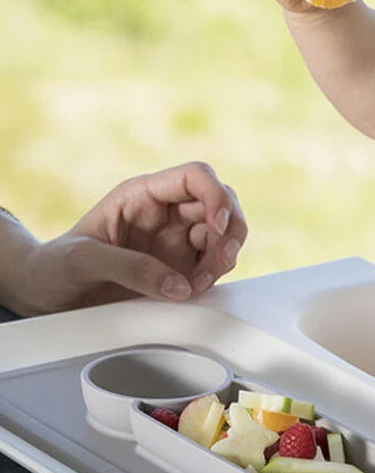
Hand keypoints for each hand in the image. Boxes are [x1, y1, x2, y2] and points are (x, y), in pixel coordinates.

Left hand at [18, 162, 246, 314]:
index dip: (215, 196)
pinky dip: (215, 276)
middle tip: (219, 260)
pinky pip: (215, 263)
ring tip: (198, 283)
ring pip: (226, 234)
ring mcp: (178, 239)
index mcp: (143, 194)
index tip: (217, 226)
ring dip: (225, 257)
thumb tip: (179, 285)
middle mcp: (167, 212)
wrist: (47, 294)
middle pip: (222, 203)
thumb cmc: (56, 266)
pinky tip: (194, 290)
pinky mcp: (183, 267)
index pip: (195, 177)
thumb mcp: (82, 260)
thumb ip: (130, 268)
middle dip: (229, 231)